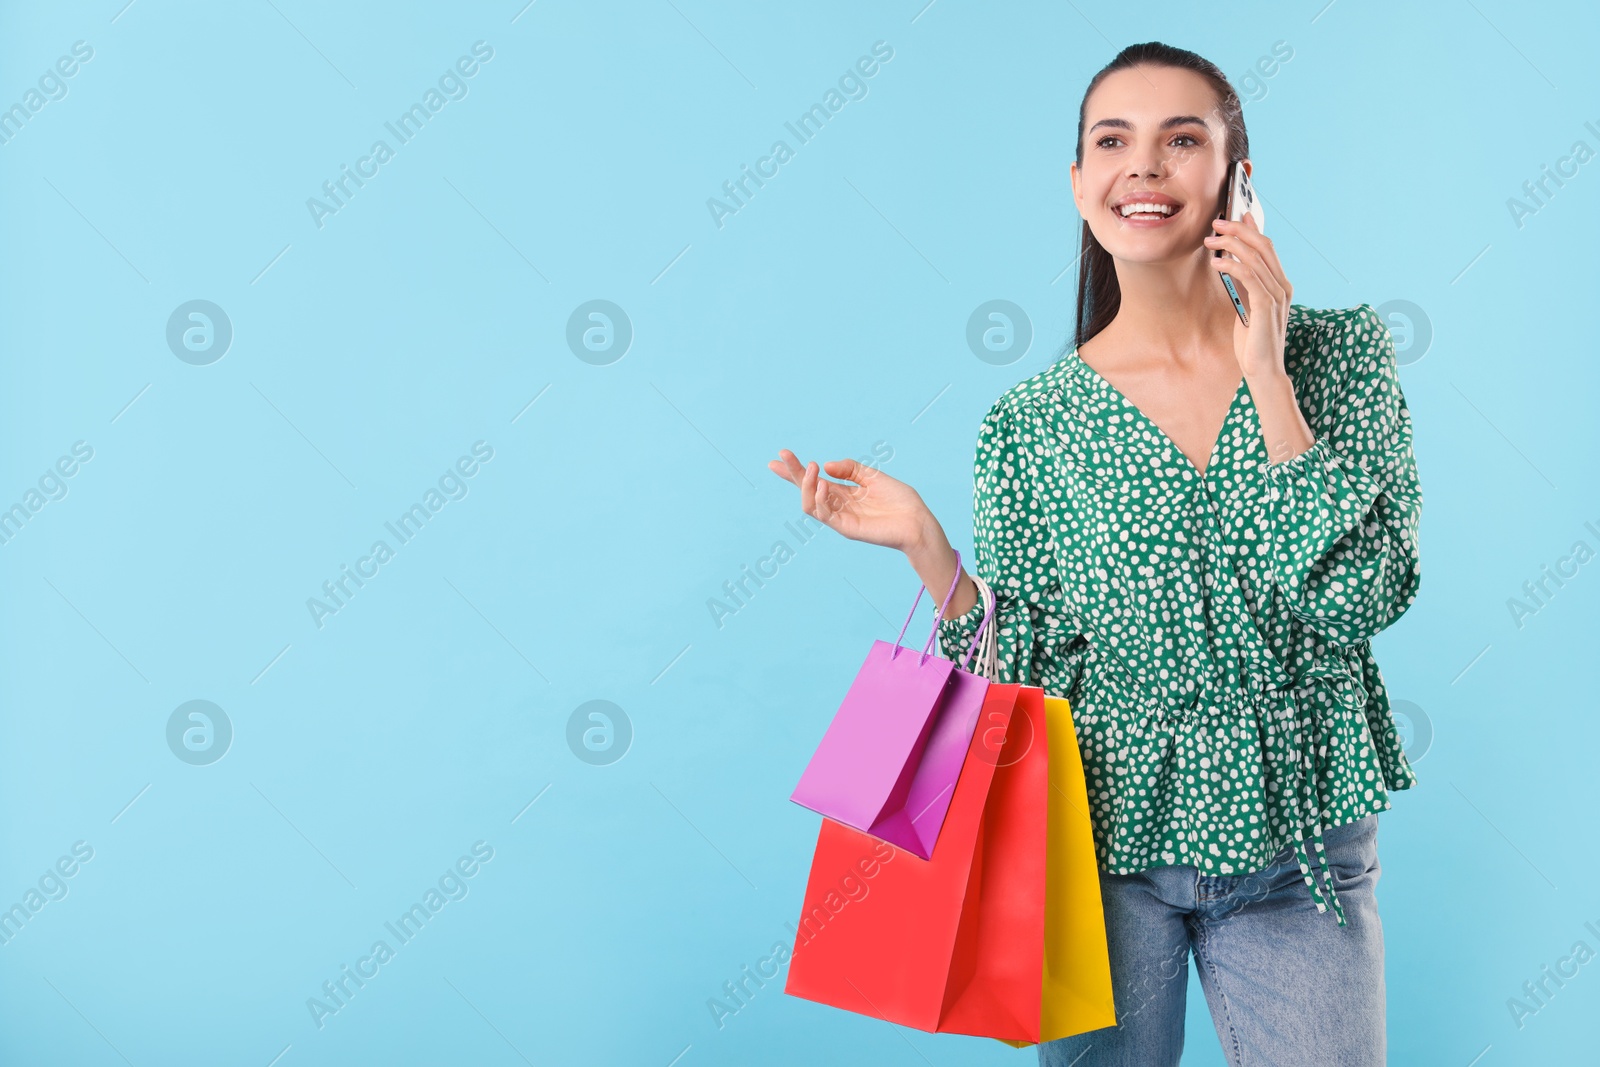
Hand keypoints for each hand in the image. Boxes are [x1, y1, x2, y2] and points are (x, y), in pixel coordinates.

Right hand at [767, 449, 938, 553]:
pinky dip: (818, 499)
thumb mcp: (873, 476)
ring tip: (812, 468)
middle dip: (792, 474)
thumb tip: (825, 466)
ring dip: (806, 484)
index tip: (780, 456)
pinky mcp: (845, 528)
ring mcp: (839, 518)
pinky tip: (823, 484)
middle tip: (781, 458)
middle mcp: (838, 505)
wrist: (916, 521)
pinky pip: (823, 514)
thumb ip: (849, 468)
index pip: (814, 480)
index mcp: (844, 492)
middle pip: (806, 490)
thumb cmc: (899, 500)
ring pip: (809, 503)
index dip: (796, 470)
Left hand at [1204, 213, 1291, 380]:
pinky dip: (1232, 266)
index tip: (1235, 214)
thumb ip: (1245, 285)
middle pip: (1263, 246)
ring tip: (1210, 241)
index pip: (1268, 247)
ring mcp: (1277, 296)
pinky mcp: (1266, 306)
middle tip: (1216, 222)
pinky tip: (1216, 263)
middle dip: (1239, 229)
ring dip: (1230, 245)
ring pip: (1255, 258)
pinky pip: (1250, 277)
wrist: (1263, 371)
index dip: (1252, 228)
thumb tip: (1232, 262)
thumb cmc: (1253, 342)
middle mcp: (1283, 286)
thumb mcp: (1247, 306)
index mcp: (1281, 285)